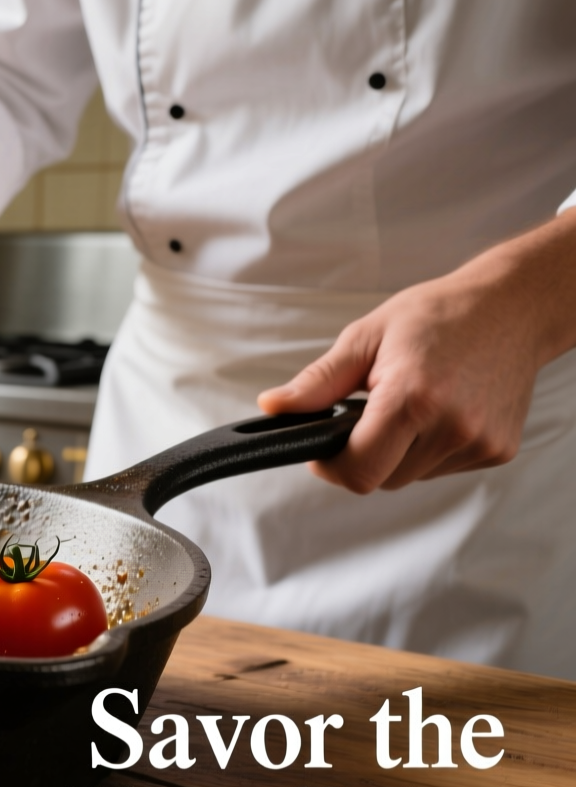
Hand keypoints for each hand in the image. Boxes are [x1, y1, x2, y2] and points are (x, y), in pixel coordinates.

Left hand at [259, 211, 575, 492]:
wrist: (512, 307)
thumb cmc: (439, 315)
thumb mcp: (366, 336)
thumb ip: (318, 382)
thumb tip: (274, 408)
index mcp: (413, 398)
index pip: (358, 471)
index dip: (331, 466)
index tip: (324, 448)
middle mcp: (452, 427)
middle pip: (382, 479)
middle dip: (364, 455)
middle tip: (368, 414)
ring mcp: (479, 443)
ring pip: (411, 476)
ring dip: (397, 453)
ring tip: (409, 405)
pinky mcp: (498, 451)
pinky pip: (442, 468)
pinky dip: (429, 449)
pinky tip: (437, 412)